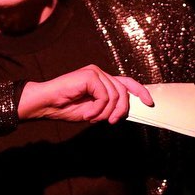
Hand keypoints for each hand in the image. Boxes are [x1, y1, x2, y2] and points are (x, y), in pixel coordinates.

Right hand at [17, 65, 152, 123]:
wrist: (46, 103)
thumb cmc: (65, 107)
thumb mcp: (93, 110)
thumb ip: (108, 108)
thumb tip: (123, 112)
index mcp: (102, 81)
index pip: (127, 82)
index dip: (140, 91)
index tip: (149, 103)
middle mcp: (100, 73)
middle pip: (123, 91)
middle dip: (120, 109)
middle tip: (111, 121)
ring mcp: (95, 72)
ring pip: (115, 95)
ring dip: (105, 112)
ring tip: (91, 117)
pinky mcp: (90, 75)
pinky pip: (104, 95)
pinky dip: (97, 108)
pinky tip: (87, 113)